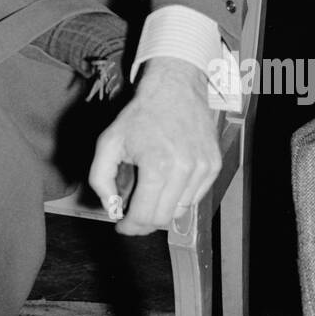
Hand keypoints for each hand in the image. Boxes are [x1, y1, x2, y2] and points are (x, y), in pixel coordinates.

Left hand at [88, 56, 220, 235]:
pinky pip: (195, 197)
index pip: (145, 215)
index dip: (130, 226)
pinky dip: (179, 197)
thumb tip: (111, 207)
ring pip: (180, 210)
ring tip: (149, 194)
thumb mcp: (108, 142)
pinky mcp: (213, 165)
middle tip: (132, 217)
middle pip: (163, 218)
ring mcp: (202, 168)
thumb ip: (101, 179)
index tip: (122, 225)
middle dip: (144, 223)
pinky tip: (167, 183)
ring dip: (162, 208)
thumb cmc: (140, 115)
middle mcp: (184, 170)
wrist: (174, 89)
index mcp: (157, 166)